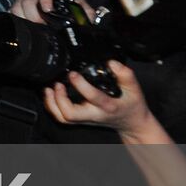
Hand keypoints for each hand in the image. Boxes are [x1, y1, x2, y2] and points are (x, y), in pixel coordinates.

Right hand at [10, 0, 93, 24]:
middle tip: (39, 26)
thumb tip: (91, 17)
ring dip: (23, 18)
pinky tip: (22, 26)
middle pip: (27, 1)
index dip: (45, 0)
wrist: (46, 3)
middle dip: (33, 15)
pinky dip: (15, 20)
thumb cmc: (60, 4)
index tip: (47, 10)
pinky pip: (11, 12)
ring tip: (31, 28)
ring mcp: (22, 0)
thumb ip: (84, 9)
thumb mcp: (74, 4)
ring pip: (17, 7)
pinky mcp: (15, 7)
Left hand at [41, 61, 156, 138]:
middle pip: (71, 114)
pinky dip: (53, 107)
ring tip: (50, 89)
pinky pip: (62, 118)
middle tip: (58, 84)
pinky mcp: (80, 119)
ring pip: (63, 118)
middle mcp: (94, 114)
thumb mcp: (135, 89)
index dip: (81, 85)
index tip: (74, 74)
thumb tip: (112, 63)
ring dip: (52, 104)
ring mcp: (86, 119)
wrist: (131, 122)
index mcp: (108, 106)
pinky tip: (51, 95)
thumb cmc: (131, 105)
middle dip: (60, 99)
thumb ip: (125, 74)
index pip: (93, 97)